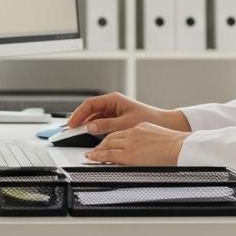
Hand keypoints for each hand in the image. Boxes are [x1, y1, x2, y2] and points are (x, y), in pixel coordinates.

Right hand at [66, 92, 188, 135]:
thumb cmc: (148, 119)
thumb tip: (90, 127)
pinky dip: (94, 128)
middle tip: (70, 130)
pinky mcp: (116, 119)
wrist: (164, 123)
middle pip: (90, 110)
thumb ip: (106, 125)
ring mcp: (114, 111)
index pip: (90, 104)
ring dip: (86, 125)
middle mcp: (112, 104)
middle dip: (79, 119)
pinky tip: (90, 135)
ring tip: (78, 133)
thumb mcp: (125, 123)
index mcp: (113, 100)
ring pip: (94, 117)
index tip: (72, 124)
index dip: (78, 114)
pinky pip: (101, 123)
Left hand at [84, 122, 188, 165]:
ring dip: (98, 150)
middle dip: (101, 144)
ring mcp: (130, 143)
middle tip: (95, 150)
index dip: (112, 138)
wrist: (180, 148)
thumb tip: (149, 149)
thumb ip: (150, 140)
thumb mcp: (160, 137)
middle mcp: (133, 133)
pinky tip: (94, 158)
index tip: (107, 143)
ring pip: (108, 145)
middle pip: (112, 137)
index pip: (121, 132)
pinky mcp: (128, 155)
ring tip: (92, 155)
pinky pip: (109, 155)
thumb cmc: (177, 146)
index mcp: (141, 127)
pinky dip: (99, 156)